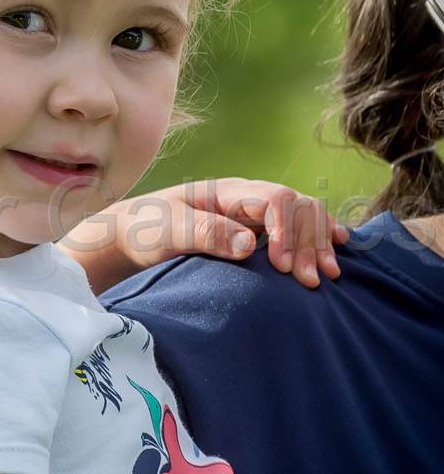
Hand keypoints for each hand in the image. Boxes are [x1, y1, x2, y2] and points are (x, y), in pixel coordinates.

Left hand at [60, 177, 348, 294]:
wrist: (133, 235)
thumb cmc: (147, 230)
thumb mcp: (168, 231)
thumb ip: (205, 233)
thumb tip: (247, 243)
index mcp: (228, 192)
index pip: (274, 200)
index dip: (285, 231)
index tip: (281, 267)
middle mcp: (248, 199)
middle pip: (298, 208)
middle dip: (309, 242)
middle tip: (311, 281)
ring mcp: (255, 215)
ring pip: (305, 216)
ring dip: (319, 242)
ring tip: (329, 275)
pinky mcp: (258, 232)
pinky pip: (299, 228)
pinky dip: (321, 237)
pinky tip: (339, 249)